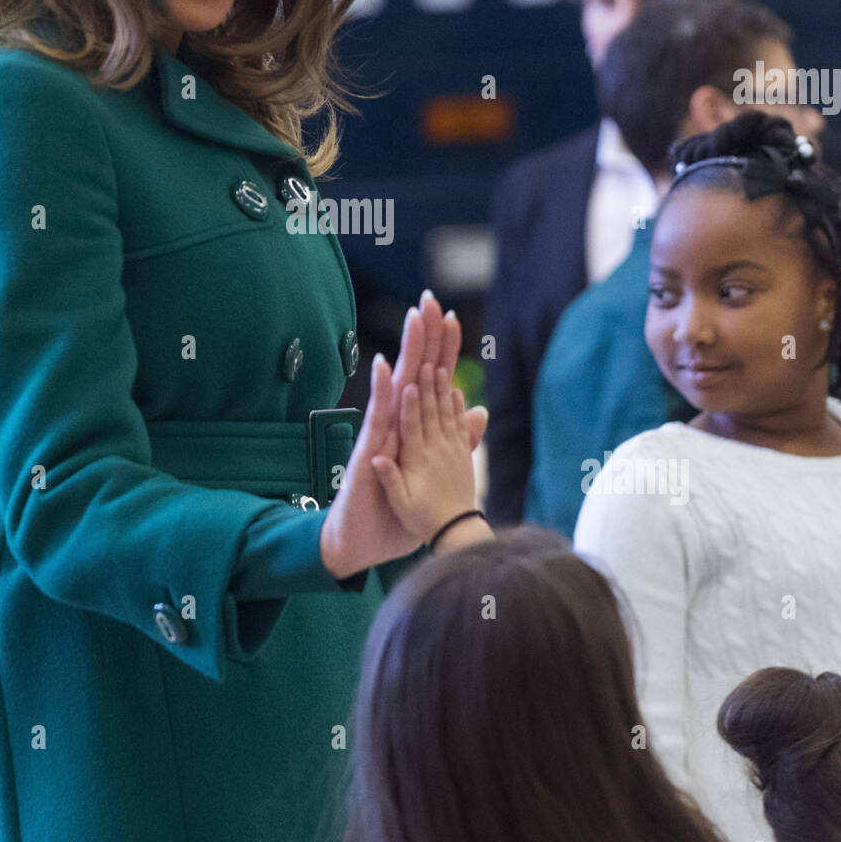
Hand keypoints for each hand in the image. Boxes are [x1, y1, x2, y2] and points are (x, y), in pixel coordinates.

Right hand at [319, 290, 488, 581]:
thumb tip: (478, 412)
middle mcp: (397, 424)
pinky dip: (382, 391)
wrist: (362, 541)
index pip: (434, 380)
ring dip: (406, 352)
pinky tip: (386, 366)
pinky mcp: (370, 451)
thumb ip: (456, 440)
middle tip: (429, 300)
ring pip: (398, 386)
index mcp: (416, 426)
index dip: (444, 351)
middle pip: (416, 372)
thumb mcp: (435, 470)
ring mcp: (383, 435)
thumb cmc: (395, 511)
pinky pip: (379, 417)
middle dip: (424, 337)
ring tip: (413, 320)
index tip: (453, 318)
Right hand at [371, 362, 476, 546]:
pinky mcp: (462, 454)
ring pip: (444, 412)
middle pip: (429, 410)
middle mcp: (433, 449)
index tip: (411, 381)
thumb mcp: (401, 504)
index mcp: (416, 459)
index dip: (411, 402)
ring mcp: (450, 450)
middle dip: (427, 383)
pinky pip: (459, 425)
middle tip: (427, 359)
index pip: (412, 424)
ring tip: (440, 363)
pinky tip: (456, 391)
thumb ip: (390, 480)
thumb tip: (376, 458)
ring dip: (442, 387)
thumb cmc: (420, 519)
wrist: (454, 533)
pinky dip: (457, 407)